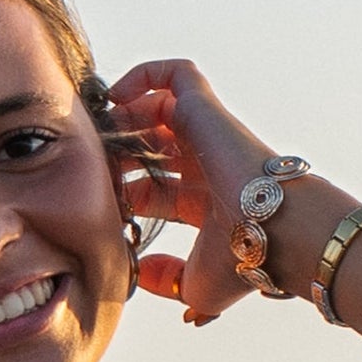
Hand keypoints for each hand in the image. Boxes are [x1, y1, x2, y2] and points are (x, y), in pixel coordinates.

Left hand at [101, 56, 288, 326]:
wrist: (272, 232)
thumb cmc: (243, 263)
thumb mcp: (194, 287)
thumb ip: (165, 281)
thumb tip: (142, 271)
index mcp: (202, 203)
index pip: (150, 190)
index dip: (120, 192)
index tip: (97, 203)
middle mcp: (204, 165)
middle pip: (149, 149)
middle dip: (115, 155)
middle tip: (90, 165)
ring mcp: (205, 135)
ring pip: (156, 108)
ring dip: (122, 117)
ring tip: (99, 133)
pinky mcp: (204, 108)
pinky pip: (176, 74)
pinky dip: (144, 75)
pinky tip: (118, 97)